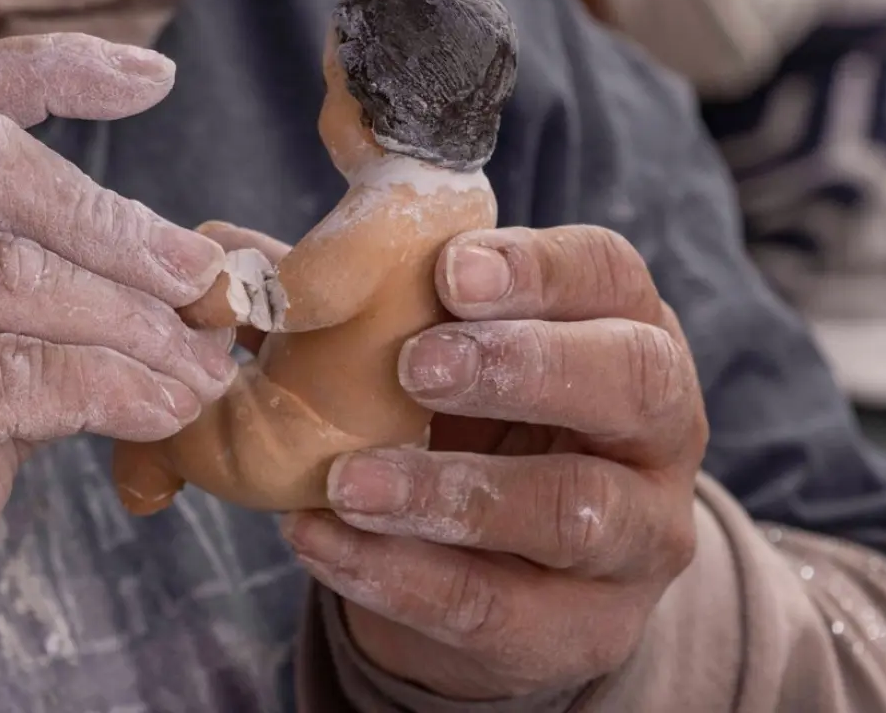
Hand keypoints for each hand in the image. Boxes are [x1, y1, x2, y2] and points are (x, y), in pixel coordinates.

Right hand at [0, 33, 234, 680]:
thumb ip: (30, 294)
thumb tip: (181, 272)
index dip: (52, 69)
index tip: (153, 77)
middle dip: (118, 225)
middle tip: (205, 280)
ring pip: (7, 275)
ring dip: (131, 323)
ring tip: (199, 368)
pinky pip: (6, 374)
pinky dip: (107, 388)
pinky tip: (159, 412)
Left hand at [280, 225, 706, 699]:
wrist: (503, 574)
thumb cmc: (469, 430)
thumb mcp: (431, 358)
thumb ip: (352, 304)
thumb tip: (230, 255)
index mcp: (621, 329)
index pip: (609, 277)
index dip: (539, 269)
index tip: (449, 268)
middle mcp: (656, 428)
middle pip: (632, 381)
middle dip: (521, 367)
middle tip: (415, 366)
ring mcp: (638, 536)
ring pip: (576, 510)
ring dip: (453, 493)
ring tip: (348, 482)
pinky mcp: (586, 629)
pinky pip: (498, 608)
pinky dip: (400, 577)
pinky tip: (318, 541)